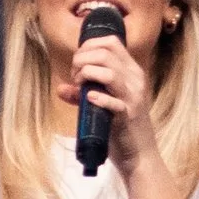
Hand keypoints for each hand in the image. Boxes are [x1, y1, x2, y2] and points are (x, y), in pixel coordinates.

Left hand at [72, 23, 152, 163]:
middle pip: (107, 53)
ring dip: (87, 74)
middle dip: (82, 59)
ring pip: (110, 72)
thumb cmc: (120, 127)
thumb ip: (82, 95)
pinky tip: (90, 99)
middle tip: (75, 76)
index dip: (89, 46)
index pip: (112, 43)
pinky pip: (114, 102)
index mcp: (131, 72)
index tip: (78, 62)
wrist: (139, 155)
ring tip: (79, 85)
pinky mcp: (128, 116)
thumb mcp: (102, 105)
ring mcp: (133, 97)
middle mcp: (135, 80)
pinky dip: (99, 98)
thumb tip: (60, 89)